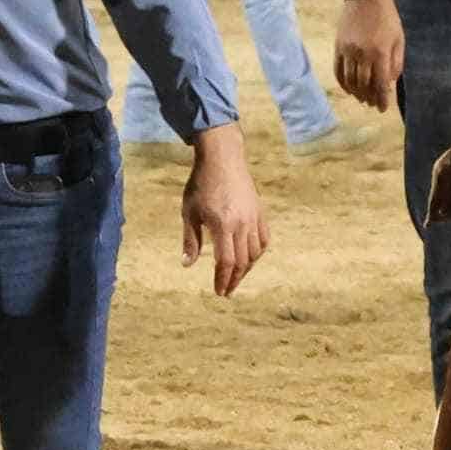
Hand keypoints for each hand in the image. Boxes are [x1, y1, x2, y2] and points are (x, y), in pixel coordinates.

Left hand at [181, 127, 267, 294]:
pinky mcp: (260, 211)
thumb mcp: (189, 212)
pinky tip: (251, 258)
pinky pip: (264, 239)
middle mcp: (242, 224)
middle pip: (243, 261)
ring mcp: (254, 218)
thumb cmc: (201, 184)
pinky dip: (258, 252)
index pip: (227, 261)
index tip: (219, 291)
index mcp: (222, 225)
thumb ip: (190, 240)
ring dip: (247, 268)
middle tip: (226, 291)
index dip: (223, 279)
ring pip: (255, 252)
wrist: (222, 158)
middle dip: (234, 279)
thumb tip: (187, 265)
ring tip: (236, 277)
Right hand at [331, 0, 401, 111]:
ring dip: (356, 93)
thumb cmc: (387, 18)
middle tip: (372, 104)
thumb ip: (396, 62)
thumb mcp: (399, 39)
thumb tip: (389, 82)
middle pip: (364, 85)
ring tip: (361, 98)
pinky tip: (348, 89)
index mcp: (381, 52)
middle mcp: (363, 54)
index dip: (382, 99)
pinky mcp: (338, 47)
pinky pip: (338, 70)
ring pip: (350, 80)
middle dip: (369, 98)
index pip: (381, 83)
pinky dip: (342, 83)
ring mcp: (348, 51)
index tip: (383, 108)